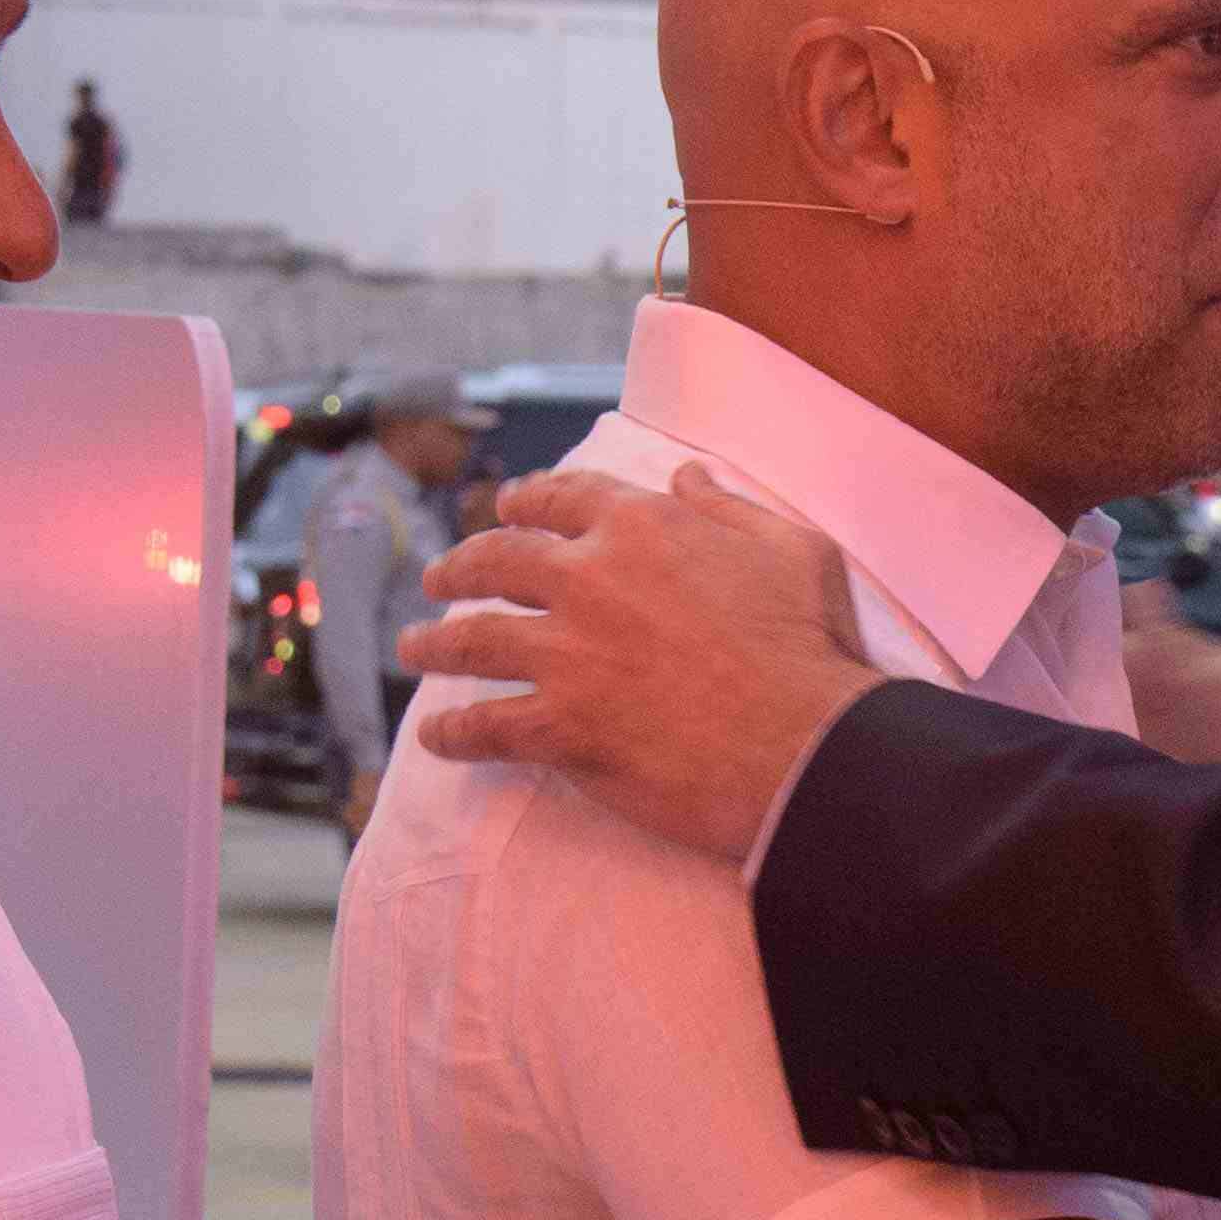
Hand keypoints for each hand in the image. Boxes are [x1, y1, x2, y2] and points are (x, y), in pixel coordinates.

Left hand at [401, 466, 880, 856]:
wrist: (802, 744)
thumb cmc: (808, 644)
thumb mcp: (791, 547)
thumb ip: (729, 507)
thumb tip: (686, 476)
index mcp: (642, 525)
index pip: (563, 498)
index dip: (526, 501)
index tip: (504, 507)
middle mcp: (589, 578)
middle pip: (498, 561)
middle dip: (460, 566)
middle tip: (439, 578)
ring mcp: (566, 653)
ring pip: (474, 640)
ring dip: (433, 645)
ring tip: (411, 648)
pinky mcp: (559, 725)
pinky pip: (486, 726)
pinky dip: (453, 733)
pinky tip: (435, 738)